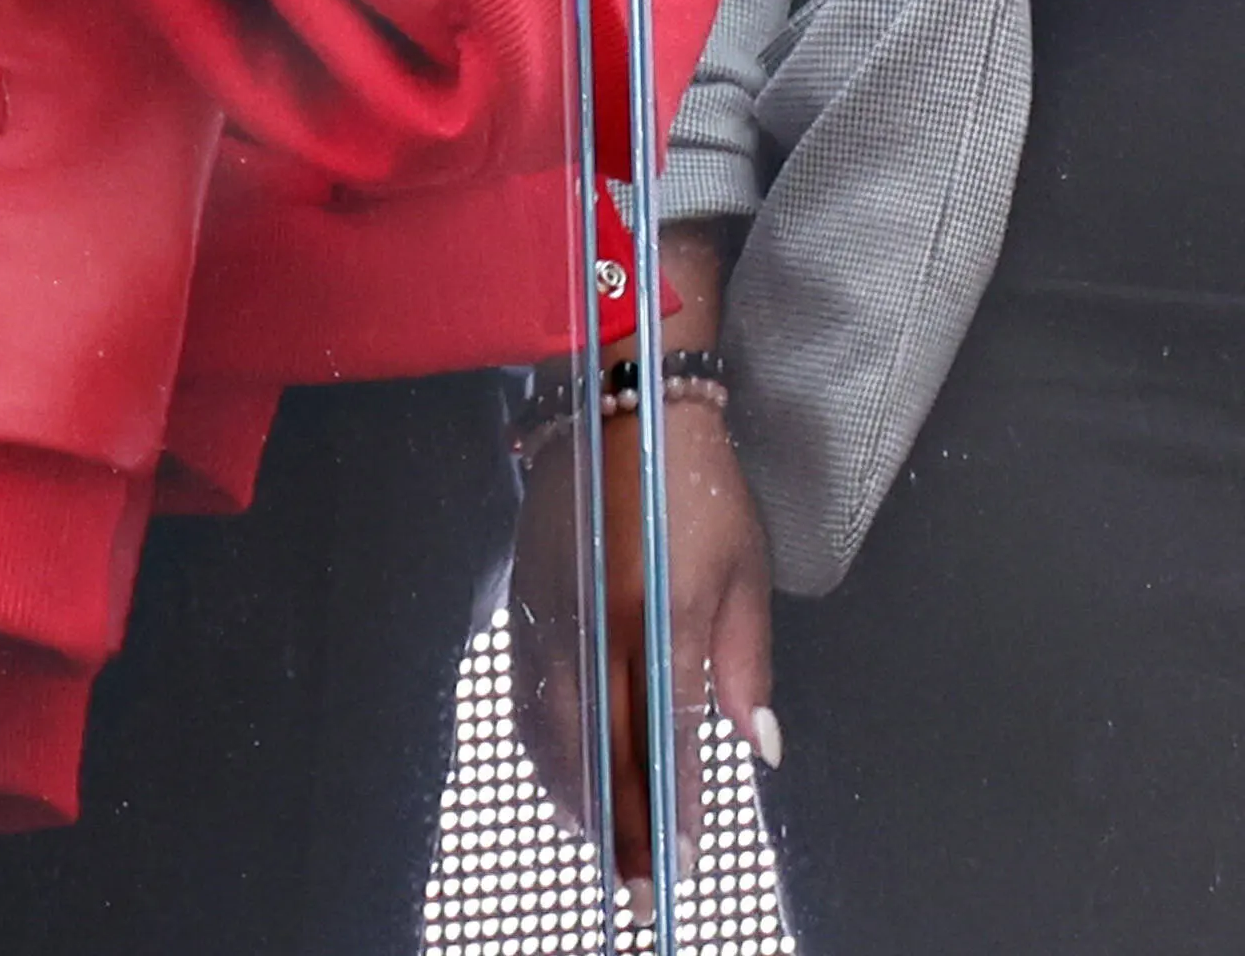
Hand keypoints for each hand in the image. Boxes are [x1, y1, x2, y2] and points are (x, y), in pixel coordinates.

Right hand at [510, 393, 773, 873]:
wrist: (618, 409)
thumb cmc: (695, 488)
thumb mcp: (744, 572)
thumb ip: (747, 665)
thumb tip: (759, 744)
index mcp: (654, 620)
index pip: (661, 735)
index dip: (671, 803)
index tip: (683, 856)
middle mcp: (592, 625)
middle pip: (596, 744)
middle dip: (617, 816)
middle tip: (636, 873)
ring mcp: (548, 612)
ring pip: (551, 722)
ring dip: (572, 786)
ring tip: (595, 834)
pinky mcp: (523, 598)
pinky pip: (525, 687)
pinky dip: (540, 737)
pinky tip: (556, 763)